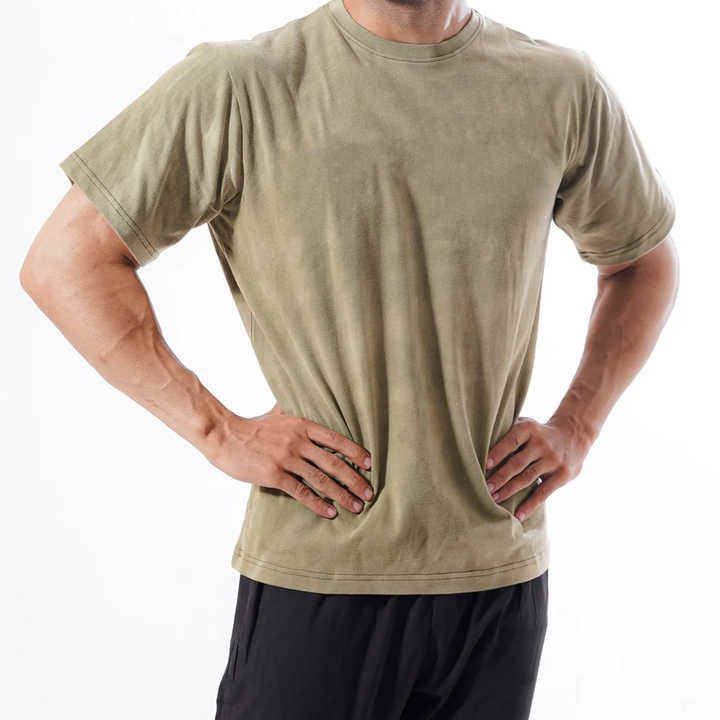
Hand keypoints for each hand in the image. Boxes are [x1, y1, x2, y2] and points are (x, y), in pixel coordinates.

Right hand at [206, 403, 373, 517]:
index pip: (336, 439)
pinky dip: (319, 503)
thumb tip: (303, 397)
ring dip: (342, 495)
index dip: (355, 452)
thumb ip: (294, 411)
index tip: (369, 463)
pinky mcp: (275, 475)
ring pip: (322, 480)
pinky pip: (302, 492)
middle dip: (355, 479)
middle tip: (369, 492)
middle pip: (334, 462)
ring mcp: (287, 458)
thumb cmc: (251, 427)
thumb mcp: (277, 413)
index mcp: (302, 425)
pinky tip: (330, 512)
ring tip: (356, 506)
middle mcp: (298, 441)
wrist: (225, 436)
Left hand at [484, 415, 593, 521]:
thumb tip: (479, 440)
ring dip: (509, 491)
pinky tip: (518, 515)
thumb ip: (508, 430)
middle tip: (485, 488)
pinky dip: (530, 505)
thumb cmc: (539, 432)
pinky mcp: (562, 475)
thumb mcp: (527, 424)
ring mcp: (553, 460)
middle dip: (500, 477)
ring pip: (527, 478)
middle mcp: (541, 444)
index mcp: (529, 429)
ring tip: (494, 499)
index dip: (498, 452)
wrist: (574, 435)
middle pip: (517, 463)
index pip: (511, 441)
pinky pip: (543, 492)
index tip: (485, 464)